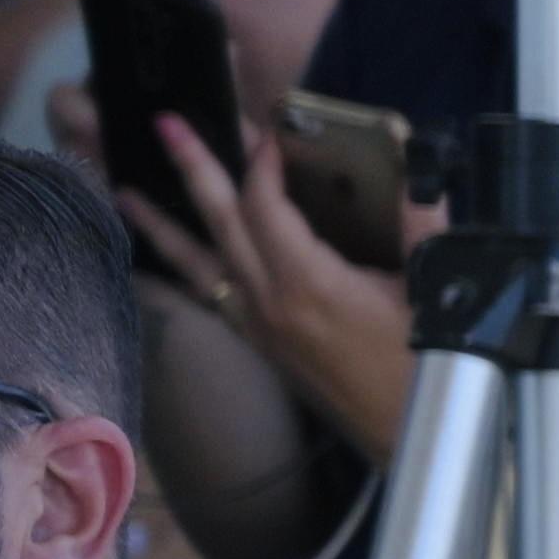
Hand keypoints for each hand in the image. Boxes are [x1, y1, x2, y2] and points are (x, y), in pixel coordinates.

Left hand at [121, 107, 414, 448]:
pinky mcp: (263, 344)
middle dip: (191, 168)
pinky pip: (211, 295)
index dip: (264, 162)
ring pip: (198, 263)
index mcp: (310, 284)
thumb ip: (422, 226)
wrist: (412, 432)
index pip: (267, 207)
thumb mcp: (435, 289)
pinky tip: (172, 256)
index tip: (268, 129)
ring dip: (161, 224)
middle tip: (163, 125)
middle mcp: (271, 303)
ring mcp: (260, 326)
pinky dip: (184, 267)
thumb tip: (418, 175)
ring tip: (124, 190)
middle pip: (220, 222)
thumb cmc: (426, 367)